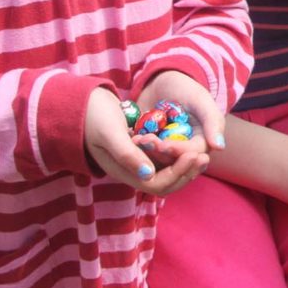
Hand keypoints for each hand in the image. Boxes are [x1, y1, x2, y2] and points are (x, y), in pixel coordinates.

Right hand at [84, 88, 205, 194]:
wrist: (81, 103)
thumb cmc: (92, 116)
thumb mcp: (110, 132)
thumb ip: (126, 154)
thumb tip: (148, 174)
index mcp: (123, 171)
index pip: (158, 184)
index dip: (178, 173)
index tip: (194, 154)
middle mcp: (132, 170)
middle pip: (165, 183)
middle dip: (187, 172)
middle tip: (206, 156)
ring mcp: (136, 160)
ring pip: (166, 171)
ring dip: (185, 165)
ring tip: (203, 152)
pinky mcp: (140, 149)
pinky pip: (163, 158)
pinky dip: (177, 154)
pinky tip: (191, 143)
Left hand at [135, 70, 226, 153]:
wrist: (160, 81)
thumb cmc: (184, 87)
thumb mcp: (199, 99)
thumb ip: (212, 121)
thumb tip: (219, 147)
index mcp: (202, 140)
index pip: (192, 153)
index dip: (178, 151)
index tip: (164, 145)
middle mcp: (185, 149)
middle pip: (174, 160)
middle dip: (159, 152)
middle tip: (145, 140)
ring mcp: (167, 149)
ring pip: (158, 160)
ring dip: (147, 151)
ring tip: (137, 138)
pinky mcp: (151, 147)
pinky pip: (144, 154)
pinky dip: (138, 148)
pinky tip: (131, 138)